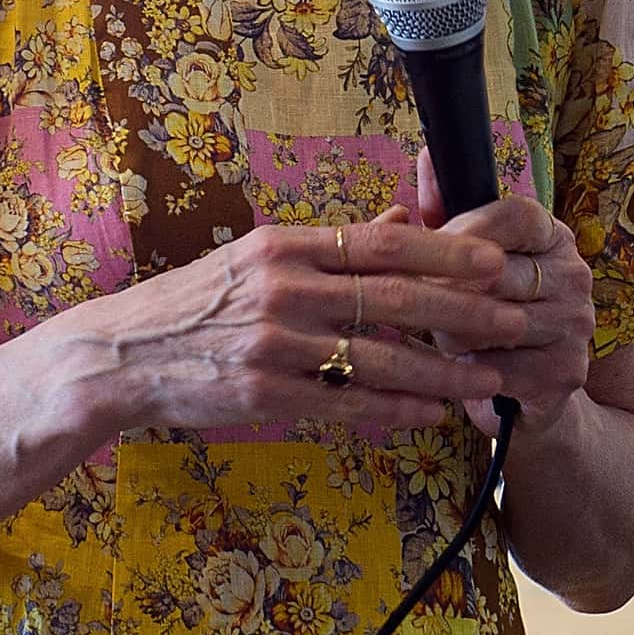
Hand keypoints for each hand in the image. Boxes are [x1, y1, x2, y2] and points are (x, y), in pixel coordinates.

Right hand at [52, 217, 521, 435]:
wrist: (120, 356)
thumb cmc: (197, 304)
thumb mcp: (259, 258)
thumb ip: (334, 242)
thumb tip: (404, 219)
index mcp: (285, 246)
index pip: (380, 244)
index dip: (444, 253)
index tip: (495, 261)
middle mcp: (282, 289)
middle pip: (393, 299)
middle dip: (463, 313)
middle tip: (514, 321)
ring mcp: (271, 344)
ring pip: (378, 359)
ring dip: (440, 372)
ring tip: (486, 379)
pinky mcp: (262, 395)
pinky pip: (344, 405)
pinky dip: (393, 411)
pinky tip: (429, 415)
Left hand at [406, 147, 595, 439]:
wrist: (527, 391)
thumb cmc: (486, 312)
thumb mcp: (467, 260)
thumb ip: (446, 210)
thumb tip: (427, 154)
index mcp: (551, 236)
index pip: (517, 215)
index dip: (470, 228)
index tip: (431, 243)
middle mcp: (574, 274)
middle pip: (499, 272)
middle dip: (446, 288)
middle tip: (408, 299)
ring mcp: (576, 323)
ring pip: (495, 322)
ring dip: (452, 332)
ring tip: (433, 334)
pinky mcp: (568, 370)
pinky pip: (502, 367)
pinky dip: (470, 369)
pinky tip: (457, 368)